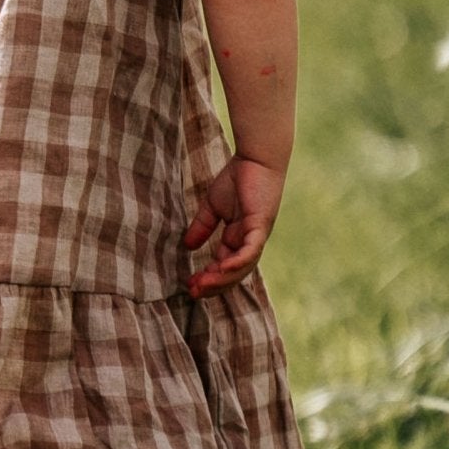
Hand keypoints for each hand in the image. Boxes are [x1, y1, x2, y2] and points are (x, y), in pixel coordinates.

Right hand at [183, 154, 283, 298]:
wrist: (256, 156)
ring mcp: (257, 236)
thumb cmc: (238, 177)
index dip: (208, 277)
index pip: (225, 265)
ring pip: (241, 267)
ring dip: (221, 279)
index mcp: (240, 238)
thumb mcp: (213, 205)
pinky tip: (219, 270)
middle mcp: (250, 242)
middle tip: (193, 292)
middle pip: (234, 273)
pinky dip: (235, 263)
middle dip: (213, 285)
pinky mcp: (260, 226)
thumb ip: (202, 226)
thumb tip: (188, 246)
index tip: (189, 284)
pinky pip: (250, 252)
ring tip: (201, 285)